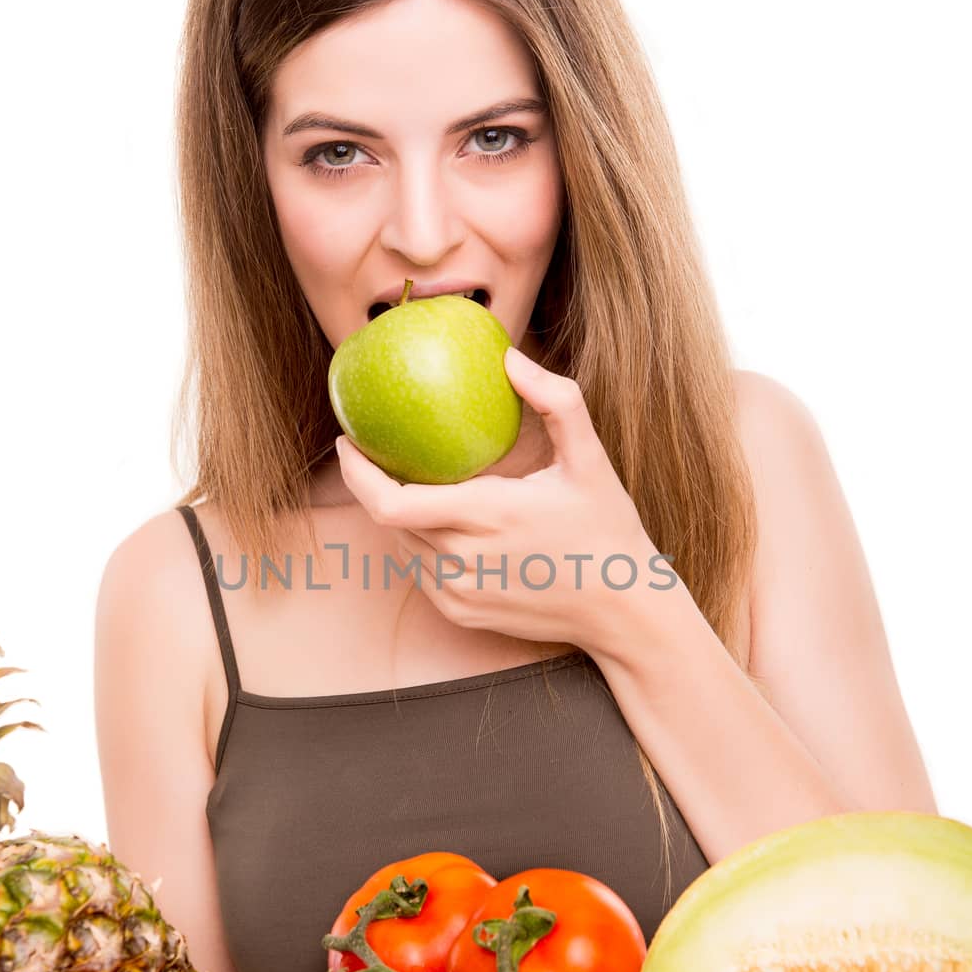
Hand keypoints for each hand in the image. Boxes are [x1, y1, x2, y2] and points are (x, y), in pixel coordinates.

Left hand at [334, 346, 660, 649]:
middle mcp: (465, 561)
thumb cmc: (607, 528)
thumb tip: (509, 358)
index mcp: (489, 515)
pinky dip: (421, 544)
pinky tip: (439, 523)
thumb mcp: (591, 460)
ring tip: (409, 482)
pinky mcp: (462, 614)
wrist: (622, 610)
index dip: (357, 474)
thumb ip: (556, 401)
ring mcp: (460, 594)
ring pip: (403, 546)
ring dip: (399, 515)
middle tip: (374, 452)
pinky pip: (421, 573)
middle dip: (374, 485)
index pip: (391, 503)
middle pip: (390, 522)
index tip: (348, 442)